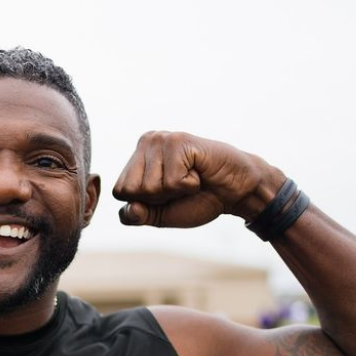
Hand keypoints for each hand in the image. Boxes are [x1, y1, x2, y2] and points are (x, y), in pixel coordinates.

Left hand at [113, 131, 284, 226]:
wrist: (236, 191)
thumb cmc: (198, 200)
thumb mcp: (160, 215)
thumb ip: (137, 216)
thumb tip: (130, 209)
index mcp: (136, 159)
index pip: (120, 192)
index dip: (146, 203)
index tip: (168, 193)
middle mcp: (145, 143)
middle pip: (132, 190)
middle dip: (159, 197)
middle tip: (182, 185)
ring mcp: (160, 139)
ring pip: (151, 186)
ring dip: (177, 190)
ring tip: (192, 177)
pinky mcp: (178, 140)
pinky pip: (172, 181)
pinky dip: (189, 185)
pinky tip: (199, 172)